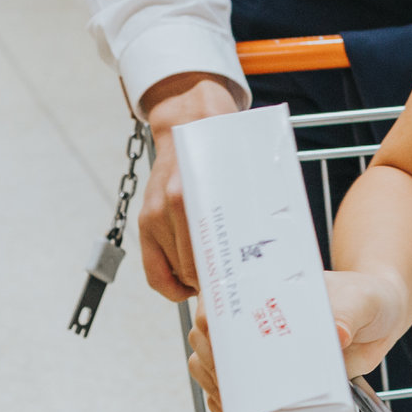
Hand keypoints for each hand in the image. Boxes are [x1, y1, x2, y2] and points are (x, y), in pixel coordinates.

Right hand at [137, 71, 243, 300]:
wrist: (189, 121)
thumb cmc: (223, 150)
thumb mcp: (241, 174)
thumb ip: (246, 210)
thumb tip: (267, 251)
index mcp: (196, 196)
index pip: (208, 258)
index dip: (224, 280)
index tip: (241, 289)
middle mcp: (172, 206)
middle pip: (192, 268)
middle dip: (213, 283)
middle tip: (235, 290)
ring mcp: (153, 214)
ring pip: (173, 271)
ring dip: (194, 282)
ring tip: (217, 282)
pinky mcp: (144, 219)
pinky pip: (152, 268)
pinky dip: (169, 282)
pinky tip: (187, 284)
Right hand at [186, 268, 410, 411]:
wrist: (381, 317)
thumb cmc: (367, 298)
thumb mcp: (362, 300)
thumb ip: (349, 314)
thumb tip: (338, 334)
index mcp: (268, 290)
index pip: (220, 300)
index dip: (209, 321)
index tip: (215, 341)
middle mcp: (256, 319)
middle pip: (207, 339)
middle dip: (211, 362)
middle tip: (231, 381)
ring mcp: (262, 350)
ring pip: (211, 366)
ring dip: (215, 384)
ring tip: (233, 401)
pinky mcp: (273, 377)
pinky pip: (236, 392)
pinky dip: (229, 403)